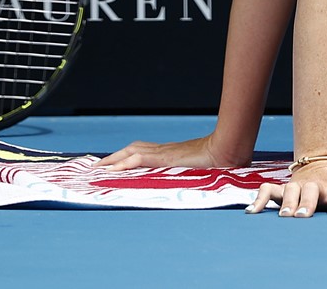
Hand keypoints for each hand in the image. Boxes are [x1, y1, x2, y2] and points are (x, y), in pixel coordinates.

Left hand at [96, 132, 250, 169]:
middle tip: (97, 166)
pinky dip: (124, 163)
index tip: (113, 162)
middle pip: (133, 149)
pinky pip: (139, 160)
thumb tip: (199, 177)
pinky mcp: (165, 158)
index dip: (127, 155)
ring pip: (132, 152)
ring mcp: (165, 153)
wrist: (228, 149)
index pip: (143, 151)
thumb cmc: (222, 158)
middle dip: (114, 157)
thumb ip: (196, 169)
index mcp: (172, 152)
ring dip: (114, 160)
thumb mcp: (203, 166)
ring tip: (99, 169)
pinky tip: (113, 170)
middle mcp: (165, 150)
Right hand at [245, 159, 326, 217]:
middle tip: (304, 215)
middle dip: (308, 203)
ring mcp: (299, 186)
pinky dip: (259, 199)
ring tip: (285, 216)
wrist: (325, 163)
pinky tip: (252, 211)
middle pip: (311, 193)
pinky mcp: (284, 187)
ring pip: (290, 191)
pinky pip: (268, 190)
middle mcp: (317, 187)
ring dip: (287, 203)